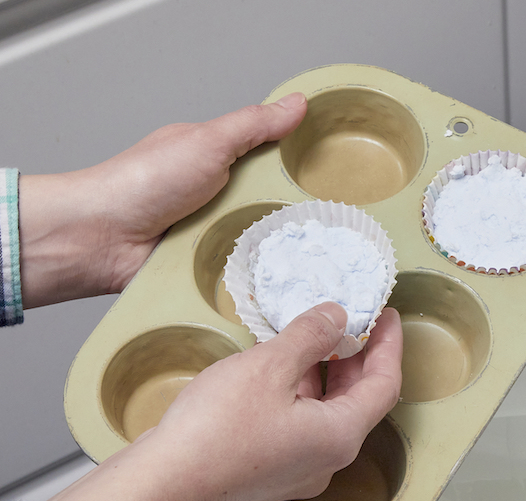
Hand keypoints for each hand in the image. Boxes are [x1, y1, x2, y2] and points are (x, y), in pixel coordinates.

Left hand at [19, 93, 306, 307]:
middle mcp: (215, 197)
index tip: (334, 172)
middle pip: (271, 205)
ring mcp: (212, 234)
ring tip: (307, 256)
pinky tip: (276, 279)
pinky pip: (242, 271)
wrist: (100, 238)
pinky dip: (253, 275)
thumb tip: (296, 104)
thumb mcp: (207, 142)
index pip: (269, 160)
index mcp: (214, 160)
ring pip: (260, 242)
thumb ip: (253, 126)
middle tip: (327, 222)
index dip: (298, 164)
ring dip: (273, 248)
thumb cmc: (144, 181)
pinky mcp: (208, 268)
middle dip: (292, 214)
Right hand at [41, 303, 402, 500]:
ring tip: (310, 335)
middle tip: (349, 319)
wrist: (162, 484)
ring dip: (323, 375)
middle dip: (355, 358)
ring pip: (326, 413)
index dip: (389, 346)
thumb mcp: (269, 367)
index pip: (385, 385)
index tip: (388, 315)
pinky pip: (300, 426)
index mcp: (341, 436)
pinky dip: (299, 395)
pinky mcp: (271, 473)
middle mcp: (328, 460)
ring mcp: (299, 471)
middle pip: (357, 401)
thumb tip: (336, 317)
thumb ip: (310, 336)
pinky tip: (277, 369)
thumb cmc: (216, 429)